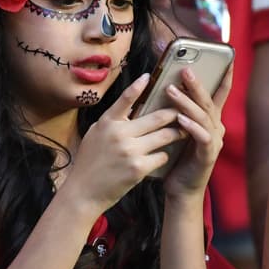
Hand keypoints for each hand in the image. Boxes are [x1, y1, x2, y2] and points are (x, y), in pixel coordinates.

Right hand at [63, 74, 182, 213]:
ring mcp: (130, 150)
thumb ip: (112, 122)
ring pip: (165, 136)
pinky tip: (159, 158)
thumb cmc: (90, 163)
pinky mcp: (139, 168)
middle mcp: (119, 133)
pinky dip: (163, 156)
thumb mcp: (95, 135)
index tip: (150, 76)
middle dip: (174, 114)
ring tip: (181, 132)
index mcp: (107, 123)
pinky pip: (162, 156)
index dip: (138, 86)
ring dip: (176, 134)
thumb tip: (129, 110)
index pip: (125, 99)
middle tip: (184, 110)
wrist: (84, 192)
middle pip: (157, 118)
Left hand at [161, 64, 231, 198]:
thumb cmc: (177, 156)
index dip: (224, 77)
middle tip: (185, 69)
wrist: (181, 188)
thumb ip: (177, 110)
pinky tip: (179, 119)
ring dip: (187, 102)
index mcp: (210, 120)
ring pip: (203, 117)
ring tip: (171, 90)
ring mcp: (213, 142)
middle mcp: (216, 128)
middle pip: (209, 102)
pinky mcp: (207, 156)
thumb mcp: (177, 129)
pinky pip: (201, 137)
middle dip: (197, 84)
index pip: (219, 95)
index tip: (228, 59)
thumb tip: (166, 86)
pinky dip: (190, 127)